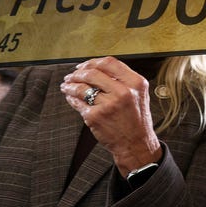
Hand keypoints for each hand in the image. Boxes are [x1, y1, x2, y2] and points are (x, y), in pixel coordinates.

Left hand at [61, 57, 161, 176]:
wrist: (136, 144)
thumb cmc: (136, 120)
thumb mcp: (139, 95)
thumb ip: (124, 80)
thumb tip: (97, 69)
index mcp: (136, 83)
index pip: (109, 62)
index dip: (92, 62)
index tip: (84, 66)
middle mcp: (123, 92)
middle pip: (92, 73)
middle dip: (77, 73)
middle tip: (72, 76)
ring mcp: (108, 104)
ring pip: (81, 87)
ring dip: (70, 85)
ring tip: (66, 86)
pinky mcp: (96, 116)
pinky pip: (78, 103)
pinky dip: (71, 98)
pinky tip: (70, 97)